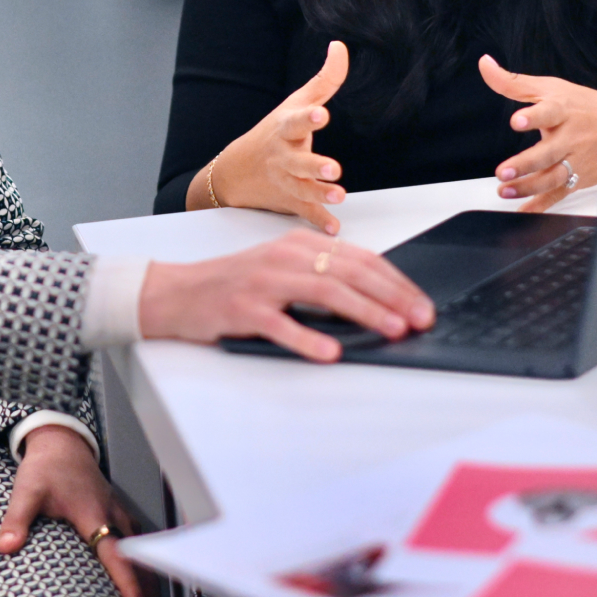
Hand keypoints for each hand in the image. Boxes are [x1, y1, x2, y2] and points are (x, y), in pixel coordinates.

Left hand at [0, 425, 144, 596]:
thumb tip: (5, 547)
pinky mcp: (117, 511)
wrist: (60, 442)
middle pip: (137, 556)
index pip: (115, 553)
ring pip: (140, 548)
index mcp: (92, 513)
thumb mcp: (26, 490)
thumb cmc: (46, 466)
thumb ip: (16, 520)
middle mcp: (111, 514)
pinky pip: (136, 538)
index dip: (128, 581)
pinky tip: (141, 574)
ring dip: (148, 575)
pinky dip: (142, 559)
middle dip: (147, 588)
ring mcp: (117, 512)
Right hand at [138, 228, 434, 361]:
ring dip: (365, 311)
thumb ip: (320, 277)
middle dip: (393, 296)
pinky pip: (281, 325)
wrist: (175, 293)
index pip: (360, 258)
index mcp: (298, 245)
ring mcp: (263, 282)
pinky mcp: (243, 310)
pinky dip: (309, 338)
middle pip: (350, 272)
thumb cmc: (232, 285)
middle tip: (420, 318)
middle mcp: (284, 257)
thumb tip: (376, 301)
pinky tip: (330, 351)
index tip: (421, 303)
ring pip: (325, 291)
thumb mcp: (280, 270)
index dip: (396, 281)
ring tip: (392, 329)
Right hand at [190, 40, 350, 232]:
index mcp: (286, 129)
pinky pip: (304, 213)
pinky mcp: (289, 201)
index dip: (309, 118)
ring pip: (302, 189)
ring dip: (320, 194)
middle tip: (334, 168)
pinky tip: (334, 227)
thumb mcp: (295, 103)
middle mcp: (284, 156)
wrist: (234, 172)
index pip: (297, 121)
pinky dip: (318, 222)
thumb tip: (341, 46)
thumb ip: (325, 79)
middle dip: (315, 165)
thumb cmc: (274, 132)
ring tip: (339, 196)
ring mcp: (285, 180)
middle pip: (298, 161)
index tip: (322, 115)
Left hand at [478, 54, 596, 212]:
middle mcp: (570, 138)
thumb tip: (484, 65)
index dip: (534, 116)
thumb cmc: (583, 105)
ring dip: (528, 187)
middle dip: (525, 164)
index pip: (549, 112)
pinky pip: (559, 195)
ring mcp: (575, 160)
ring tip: (506, 190)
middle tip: (503, 171)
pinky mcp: (578, 178)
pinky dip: (541, 206)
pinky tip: (524, 210)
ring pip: (553, 177)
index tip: (517, 120)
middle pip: (548, 153)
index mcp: (562, 111)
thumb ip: (512, 81)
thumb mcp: (549, 87)